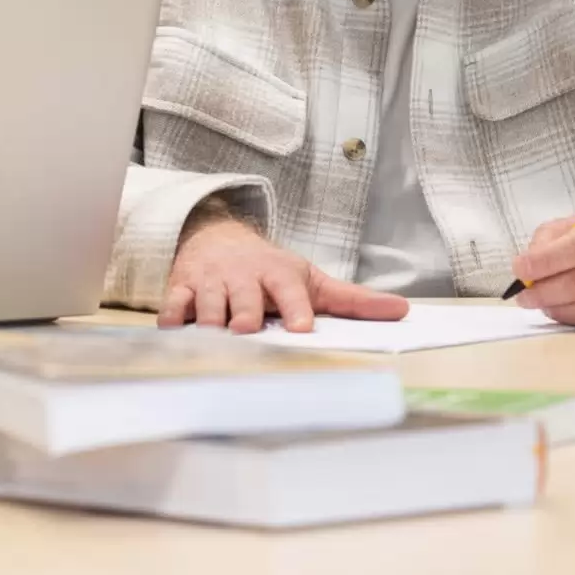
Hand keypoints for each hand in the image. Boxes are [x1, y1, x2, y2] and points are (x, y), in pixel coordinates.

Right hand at [159, 212, 409, 334]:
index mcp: (279, 274)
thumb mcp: (311, 280)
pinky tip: (175, 331)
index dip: (296, 309)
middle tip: (247, 331)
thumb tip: (402, 311)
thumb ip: (353, 300)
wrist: (219, 239)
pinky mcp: (182, 289)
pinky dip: (173, 318)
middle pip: (246, 300)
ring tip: (215, 335)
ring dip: (211, 322)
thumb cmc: (270, 271)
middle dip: (246, 315)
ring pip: (210, 305)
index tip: (302, 329)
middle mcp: (245, 276)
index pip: (291, 291)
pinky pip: (174, 306)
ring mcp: (212, 282)